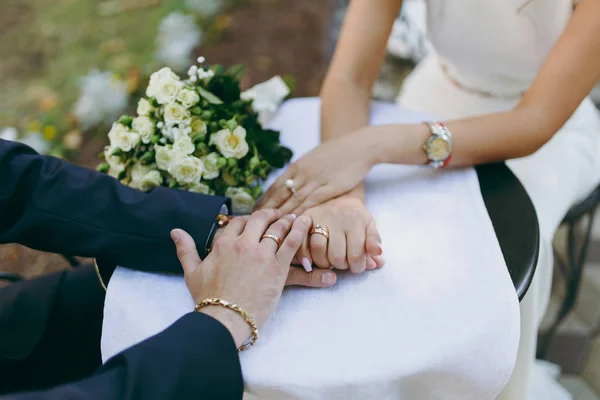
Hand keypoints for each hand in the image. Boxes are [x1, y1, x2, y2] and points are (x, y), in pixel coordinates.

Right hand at [172, 210, 335, 346]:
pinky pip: (291, 242)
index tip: (253, 221)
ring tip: (293, 218)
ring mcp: (261, 254)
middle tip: (277, 214)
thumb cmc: (208, 299)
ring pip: (277, 228)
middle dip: (269, 215)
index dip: (247, 220)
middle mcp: (243, 244)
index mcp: (223, 244)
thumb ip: (186, 249)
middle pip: (259, 220)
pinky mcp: (277, 266)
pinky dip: (299, 230)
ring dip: (286, 220)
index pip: (238, 222)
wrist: (225, 318)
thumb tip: (175, 232)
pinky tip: (304, 223)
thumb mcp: (192, 272)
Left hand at [258, 129, 375, 214]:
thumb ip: (300, 172)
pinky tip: (293, 221)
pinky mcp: (329, 187)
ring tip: (270, 226)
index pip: (275, 186)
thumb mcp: (312, 159)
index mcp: (296, 166)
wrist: (358, 147)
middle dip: (266, 210)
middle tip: (255, 224)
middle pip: (280, 195)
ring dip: (281, 214)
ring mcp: (315, 180)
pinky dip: (300, 212)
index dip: (264, 200)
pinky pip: (311, 202)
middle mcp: (302, 173)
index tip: (253, 212)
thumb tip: (288, 184)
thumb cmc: (336, 153)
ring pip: (293, 200)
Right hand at [295, 194, 384, 273]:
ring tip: (328, 262)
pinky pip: (300, 240)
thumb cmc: (356, 216)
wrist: (339, 194)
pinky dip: (304, 254)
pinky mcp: (305, 217)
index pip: (356, 255)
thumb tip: (378, 261)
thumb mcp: (370, 226)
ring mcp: (319, 217)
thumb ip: (373, 243)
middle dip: (341, 266)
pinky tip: (311, 259)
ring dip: (323, 263)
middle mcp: (337, 219)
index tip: (357, 266)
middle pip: (336, 256)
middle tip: (343, 263)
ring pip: (317, 249)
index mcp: (355, 221)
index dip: (357, 267)